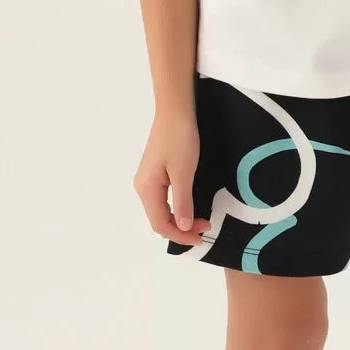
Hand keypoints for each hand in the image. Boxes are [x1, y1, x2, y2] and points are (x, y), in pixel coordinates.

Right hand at [134, 109, 211, 243]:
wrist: (175, 112)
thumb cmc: (179, 139)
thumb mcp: (183, 172)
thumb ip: (182, 201)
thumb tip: (182, 226)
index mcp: (147, 189)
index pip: (160, 223)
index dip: (179, 235)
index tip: (200, 238)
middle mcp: (143, 187)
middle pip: (159, 219)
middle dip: (182, 228)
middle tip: (205, 228)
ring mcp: (148, 180)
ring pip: (162, 210)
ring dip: (181, 219)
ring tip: (201, 220)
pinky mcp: (156, 173)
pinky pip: (164, 199)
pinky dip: (178, 208)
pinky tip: (190, 208)